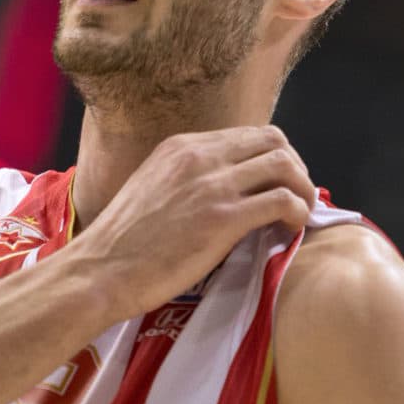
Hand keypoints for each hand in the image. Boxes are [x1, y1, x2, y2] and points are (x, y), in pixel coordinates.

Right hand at [70, 125, 315, 319]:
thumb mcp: (151, 187)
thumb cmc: (121, 240)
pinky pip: (282, 201)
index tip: (275, 185)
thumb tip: (219, 188)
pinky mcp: (223, 218)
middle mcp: (199, 156)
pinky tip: (291, 230)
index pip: (247, 135)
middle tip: (294, 197)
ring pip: (284, 164)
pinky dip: (297, 213)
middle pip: (273, 140)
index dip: (271, 158)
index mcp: (181, 146)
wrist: (101, 269)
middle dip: (294, 167)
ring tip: (298, 214)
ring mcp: (212, 185)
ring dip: (302, 189)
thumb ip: (184, 178)